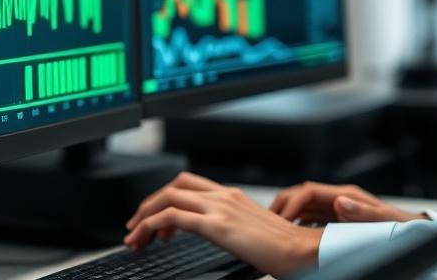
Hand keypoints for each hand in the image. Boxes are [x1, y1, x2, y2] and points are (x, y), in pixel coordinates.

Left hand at [124, 172, 322, 276]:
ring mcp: (220, 206)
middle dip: (148, 205)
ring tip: (134, 238)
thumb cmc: (283, 248)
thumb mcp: (251, 231)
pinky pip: (173, 216)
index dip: (165, 198)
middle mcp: (223, 195)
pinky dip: (151, 225)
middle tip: (135, 228)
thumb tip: (216, 236)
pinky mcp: (217, 224)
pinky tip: (147, 240)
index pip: (188, 185)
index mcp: (231, 195)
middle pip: (174, 186)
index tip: (154, 223)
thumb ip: (231, 227)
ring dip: (144, 216)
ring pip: (168, 197)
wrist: (302, 251)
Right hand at [270, 181, 427, 223]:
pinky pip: (311, 219)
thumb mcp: (382, 219)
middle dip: (283, 206)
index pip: (308, 191)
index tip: (282, 218)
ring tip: (276, 231)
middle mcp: (338, 199)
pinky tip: (294, 238)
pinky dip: (299, 226)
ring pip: (303, 207)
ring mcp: (336, 209)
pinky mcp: (337, 220)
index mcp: (345, 195)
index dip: (292, 202)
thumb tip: (340, 202)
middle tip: (270, 223)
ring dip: (288, 216)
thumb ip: (361, 211)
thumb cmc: (400, 225)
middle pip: (301, 196)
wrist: (413, 230)